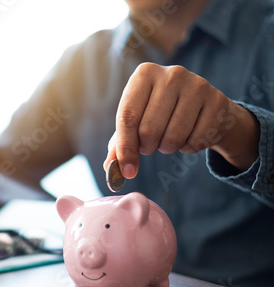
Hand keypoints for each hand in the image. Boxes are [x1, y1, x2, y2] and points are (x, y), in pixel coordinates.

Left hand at [104, 63, 259, 177]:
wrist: (205, 107)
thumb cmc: (161, 114)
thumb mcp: (137, 121)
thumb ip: (120, 143)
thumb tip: (110, 167)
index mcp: (144, 74)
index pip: (128, 116)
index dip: (125, 147)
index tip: (126, 170)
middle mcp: (171, 74)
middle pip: (149, 129)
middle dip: (147, 147)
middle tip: (151, 144)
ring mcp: (197, 86)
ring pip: (173, 138)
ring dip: (168, 148)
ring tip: (169, 137)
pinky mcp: (218, 102)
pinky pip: (196, 141)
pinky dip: (189, 147)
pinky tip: (191, 134)